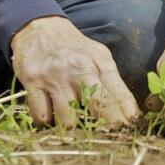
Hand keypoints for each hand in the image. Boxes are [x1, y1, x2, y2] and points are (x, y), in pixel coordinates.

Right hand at [11, 16, 139, 127]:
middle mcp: (78, 68)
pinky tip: (51, 115)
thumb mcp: (99, 56)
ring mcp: (54, 76)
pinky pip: (42, 117)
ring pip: (67, 120)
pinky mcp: (32, 82)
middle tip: (107, 137)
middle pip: (98, 106)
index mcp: (99, 62)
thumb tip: (130, 114)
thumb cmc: (74, 48)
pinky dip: (47, 122)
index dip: (127, 116)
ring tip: (70, 117)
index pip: (119, 94)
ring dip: (70, 125)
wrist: (40, 28)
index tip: (132, 129)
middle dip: (107, 127)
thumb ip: (113, 82)